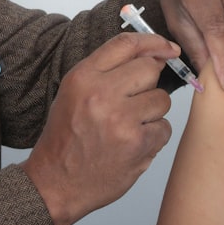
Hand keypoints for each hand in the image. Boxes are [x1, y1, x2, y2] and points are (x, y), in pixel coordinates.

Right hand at [21, 32, 175, 224]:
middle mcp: (101, 94)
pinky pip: (164, 128)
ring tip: (128, 126)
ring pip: (162, 100)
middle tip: (135, 101)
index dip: (153, 42)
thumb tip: (153, 55)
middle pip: (149, 69)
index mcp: (83, 77)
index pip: (126, 44)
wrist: (56, 183)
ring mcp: (121, 120)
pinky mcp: (138, 144)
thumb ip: (107, 71)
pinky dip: (154, 137)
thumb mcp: (74, 93)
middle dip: (149, 84)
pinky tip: (132, 144)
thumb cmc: (67, 137)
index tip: (168, 48)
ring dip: (152, 112)